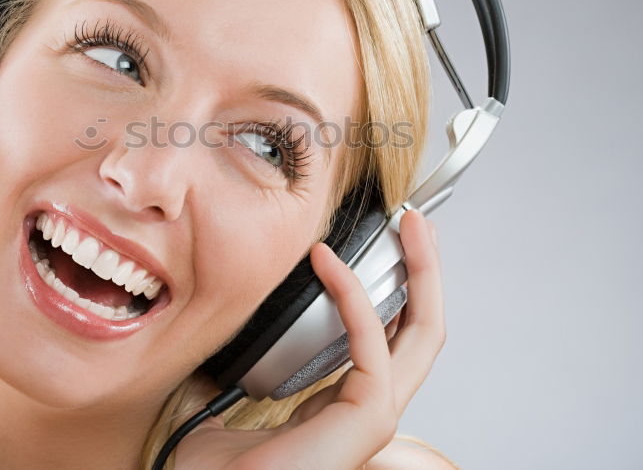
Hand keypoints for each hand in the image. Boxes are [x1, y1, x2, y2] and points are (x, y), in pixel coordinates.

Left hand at [175, 208, 444, 468]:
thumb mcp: (225, 398)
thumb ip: (233, 364)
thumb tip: (216, 328)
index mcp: (342, 402)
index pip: (389, 338)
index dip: (393, 290)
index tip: (383, 247)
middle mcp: (368, 407)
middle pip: (422, 331)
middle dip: (426, 272)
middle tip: (416, 224)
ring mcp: (373, 415)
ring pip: (421, 334)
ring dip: (419, 272)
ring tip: (408, 227)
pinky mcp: (366, 418)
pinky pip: (371, 344)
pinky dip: (351, 294)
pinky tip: (326, 261)